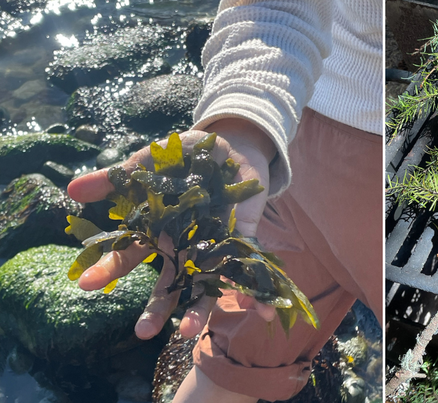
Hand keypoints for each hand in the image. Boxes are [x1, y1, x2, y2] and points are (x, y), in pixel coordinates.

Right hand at [67, 119, 277, 338]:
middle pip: (169, 284)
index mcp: (157, 230)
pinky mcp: (242, 240)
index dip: (109, 269)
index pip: (129, 255)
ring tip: (191, 332)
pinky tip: (258, 312)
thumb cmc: (186, 156)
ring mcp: (213, 246)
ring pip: (205, 285)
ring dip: (200, 309)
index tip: (86, 284)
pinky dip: (254, 291)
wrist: (233, 145)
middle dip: (158, 308)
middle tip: (144, 333)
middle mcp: (183, 245)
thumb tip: (72, 189)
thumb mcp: (151, 161)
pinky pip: (247, 269)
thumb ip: (118, 177)